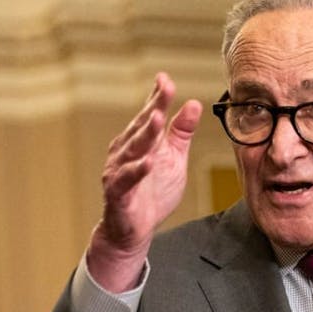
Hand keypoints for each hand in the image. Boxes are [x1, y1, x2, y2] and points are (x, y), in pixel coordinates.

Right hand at [88, 72, 202, 291]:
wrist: (133, 231)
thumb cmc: (152, 192)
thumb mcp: (174, 159)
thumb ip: (182, 133)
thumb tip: (194, 103)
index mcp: (139, 141)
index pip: (149, 115)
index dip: (157, 97)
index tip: (165, 78)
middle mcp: (125, 152)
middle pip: (141, 127)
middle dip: (153, 107)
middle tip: (165, 88)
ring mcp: (119, 172)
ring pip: (132, 149)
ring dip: (144, 134)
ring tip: (157, 118)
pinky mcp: (118, 194)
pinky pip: (127, 180)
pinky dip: (137, 170)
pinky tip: (148, 162)